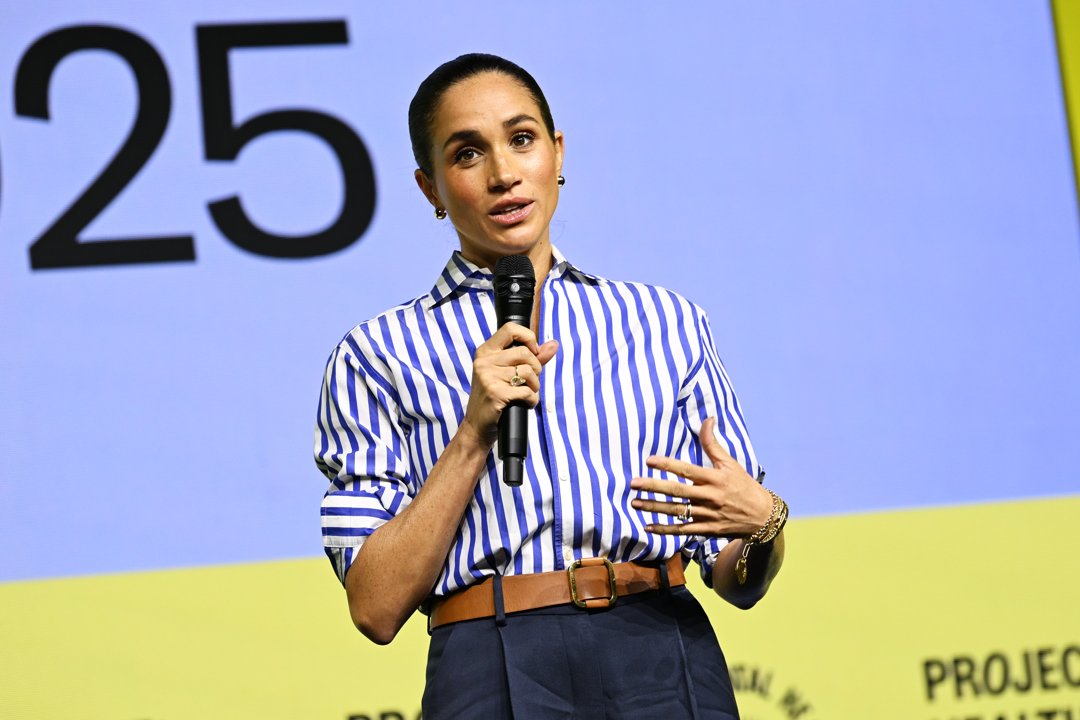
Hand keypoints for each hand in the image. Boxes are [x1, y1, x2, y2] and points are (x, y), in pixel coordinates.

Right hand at [460, 322, 557, 444]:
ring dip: (535, 387)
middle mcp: (484, 361)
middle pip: (525, 353)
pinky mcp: (495, 393)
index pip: (510, 328)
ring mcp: (488, 377)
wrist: (477, 426)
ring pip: (528, 372)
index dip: (528, 337)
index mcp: (485, 352)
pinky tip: (524, 403)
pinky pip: (527, 391)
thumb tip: (554, 344)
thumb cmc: (494, 397)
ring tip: (526, 394)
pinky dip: (532, 399)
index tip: (533, 352)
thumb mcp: (508, 373)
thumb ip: (532, 357)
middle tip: (530, 381)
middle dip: (536, 369)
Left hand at [630, 417, 771, 536]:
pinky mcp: (707, 530)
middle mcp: (710, 497)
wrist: (762, 516)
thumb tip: (707, 418)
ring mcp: (708, 515)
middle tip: (633, 483)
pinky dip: (665, 529)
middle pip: (677, 491)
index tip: (649, 460)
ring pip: (677, 512)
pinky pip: (682, 530)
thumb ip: (712, 444)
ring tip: (635, 502)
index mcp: (715, 478)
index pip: (687, 470)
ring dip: (654, 508)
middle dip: (653, 487)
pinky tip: (648, 526)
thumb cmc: (743, 485)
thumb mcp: (730, 463)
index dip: (667, 465)